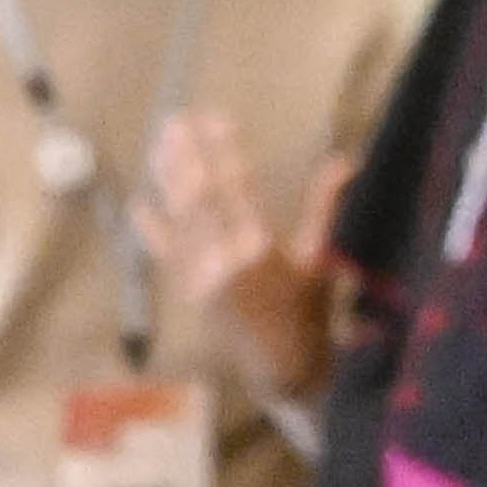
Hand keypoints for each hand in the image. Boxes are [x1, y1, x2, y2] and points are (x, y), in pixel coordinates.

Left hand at [140, 116, 351, 409]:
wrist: (281, 367)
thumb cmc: (307, 311)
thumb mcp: (320, 258)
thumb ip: (324, 207)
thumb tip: (346, 161)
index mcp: (259, 250)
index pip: (237, 189)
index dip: (226, 152)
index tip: (219, 119)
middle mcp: (223, 260)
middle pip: (198, 198)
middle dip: (187, 156)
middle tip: (179, 120)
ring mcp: (199, 276)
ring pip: (177, 217)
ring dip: (167, 178)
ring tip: (162, 140)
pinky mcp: (186, 290)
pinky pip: (164, 251)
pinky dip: (151, 225)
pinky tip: (140, 199)